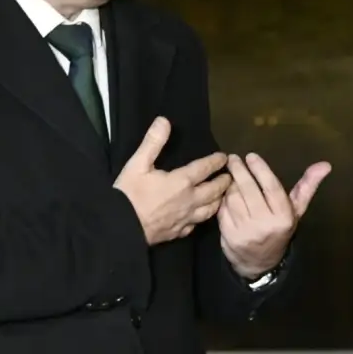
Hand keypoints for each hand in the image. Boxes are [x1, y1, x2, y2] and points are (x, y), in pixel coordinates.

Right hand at [114, 117, 232, 245]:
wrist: (121, 227)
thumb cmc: (130, 194)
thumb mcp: (138, 163)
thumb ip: (153, 142)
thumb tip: (164, 121)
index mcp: (181, 181)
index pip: (205, 169)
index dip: (216, 161)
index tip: (224, 157)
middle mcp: (189, 200)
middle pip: (214, 191)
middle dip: (224, 182)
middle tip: (230, 177)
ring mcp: (186, 219)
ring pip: (210, 210)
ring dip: (219, 201)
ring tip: (222, 196)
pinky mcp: (178, 233)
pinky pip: (196, 225)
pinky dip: (202, 218)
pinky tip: (200, 217)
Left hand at [218, 153, 331, 278]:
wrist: (260, 262)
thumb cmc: (279, 229)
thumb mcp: (295, 211)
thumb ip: (307, 187)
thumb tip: (325, 165)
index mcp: (284, 216)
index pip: (271, 187)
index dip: (260, 169)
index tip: (251, 156)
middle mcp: (265, 224)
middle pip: (249, 190)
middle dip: (239, 171)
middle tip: (233, 158)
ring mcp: (246, 231)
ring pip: (233, 198)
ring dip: (230, 184)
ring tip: (231, 176)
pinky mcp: (230, 236)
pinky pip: (222, 209)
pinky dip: (223, 199)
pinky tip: (225, 193)